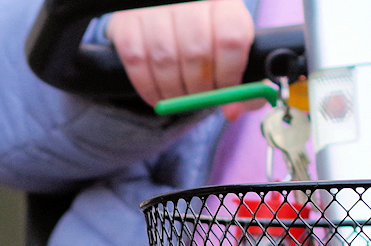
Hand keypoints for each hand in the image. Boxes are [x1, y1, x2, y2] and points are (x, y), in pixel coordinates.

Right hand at [107, 1, 254, 108]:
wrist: (164, 29)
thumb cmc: (204, 47)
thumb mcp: (230, 59)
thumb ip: (243, 86)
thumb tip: (234, 111)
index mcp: (224, 4)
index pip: (231, 38)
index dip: (228, 74)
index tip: (225, 95)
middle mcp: (191, 1)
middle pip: (196, 52)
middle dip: (198, 88)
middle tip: (198, 101)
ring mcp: (157, 10)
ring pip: (165, 59)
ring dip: (172, 92)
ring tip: (178, 100)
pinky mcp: (127, 23)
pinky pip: (136, 62)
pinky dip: (147, 88)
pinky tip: (157, 98)